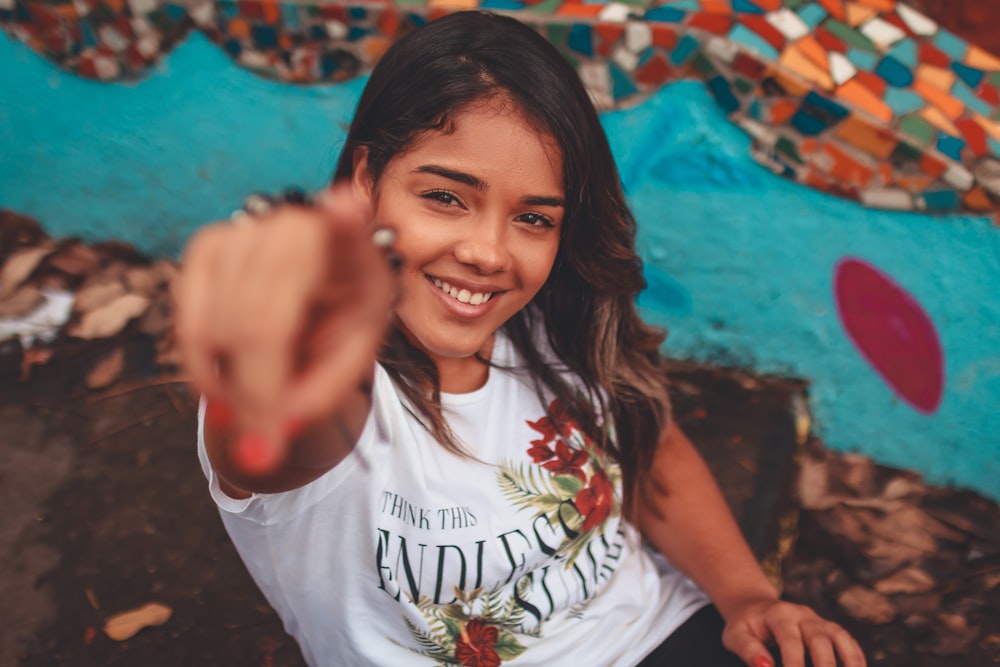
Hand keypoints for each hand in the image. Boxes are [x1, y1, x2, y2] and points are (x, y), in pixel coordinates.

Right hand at [173, 183, 395, 472]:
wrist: (312, 289)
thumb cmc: (340, 324)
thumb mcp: (350, 360)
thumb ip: (322, 393)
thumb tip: (272, 432)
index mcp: (354, 252)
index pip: (347, 230)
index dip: (343, 221)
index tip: (345, 206)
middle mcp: (298, 228)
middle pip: (261, 324)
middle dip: (257, 397)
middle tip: (263, 454)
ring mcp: (246, 231)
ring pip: (218, 331)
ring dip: (232, 388)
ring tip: (259, 407)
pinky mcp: (208, 244)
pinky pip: (190, 324)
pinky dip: (203, 368)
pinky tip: (227, 382)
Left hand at [721, 598, 865, 666]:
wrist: (756, 606)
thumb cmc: (746, 625)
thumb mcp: (735, 635)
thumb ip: (748, 649)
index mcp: (778, 614)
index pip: (790, 640)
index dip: (795, 664)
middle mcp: (803, 615)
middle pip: (820, 639)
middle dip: (825, 666)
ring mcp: (819, 621)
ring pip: (840, 637)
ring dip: (850, 661)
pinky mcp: (830, 629)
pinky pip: (848, 641)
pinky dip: (856, 658)